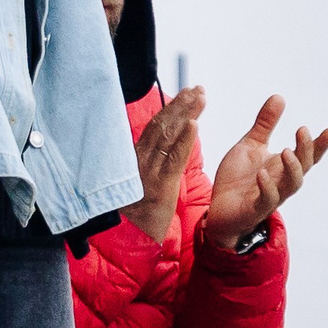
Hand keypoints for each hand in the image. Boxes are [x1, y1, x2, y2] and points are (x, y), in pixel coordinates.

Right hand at [119, 87, 206, 241]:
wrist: (127, 239)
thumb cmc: (133, 213)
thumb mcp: (138, 182)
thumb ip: (146, 162)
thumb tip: (157, 145)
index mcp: (136, 157)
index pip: (155, 126)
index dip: (171, 107)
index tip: (187, 92)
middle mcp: (140, 159)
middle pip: (162, 125)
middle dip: (181, 104)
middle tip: (198, 88)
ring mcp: (149, 171)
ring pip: (168, 136)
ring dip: (186, 113)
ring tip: (200, 97)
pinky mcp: (160, 186)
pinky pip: (174, 158)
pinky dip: (184, 140)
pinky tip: (195, 124)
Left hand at [202, 96, 327, 248]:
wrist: (218, 207)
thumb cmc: (238, 178)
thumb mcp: (251, 145)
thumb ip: (265, 124)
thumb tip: (280, 96)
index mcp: (282, 165)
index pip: (308, 154)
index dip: (321, 144)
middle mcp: (282, 181)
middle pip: (303, 166)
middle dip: (306, 150)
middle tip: (303, 130)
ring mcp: (271, 195)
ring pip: (291, 185)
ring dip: (292, 168)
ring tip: (287, 151)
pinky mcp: (256, 208)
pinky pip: (267, 199)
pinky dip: (267, 187)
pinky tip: (263, 174)